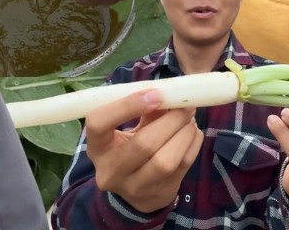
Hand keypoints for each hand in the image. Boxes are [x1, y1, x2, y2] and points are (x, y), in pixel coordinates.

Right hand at [85, 90, 202, 213]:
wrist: (135, 189)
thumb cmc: (126, 147)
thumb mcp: (124, 128)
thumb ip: (141, 110)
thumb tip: (169, 93)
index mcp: (96, 147)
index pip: (99, 123)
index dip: (126, 106)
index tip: (155, 94)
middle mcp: (111, 171)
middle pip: (143, 144)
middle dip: (169, 120)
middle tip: (184, 105)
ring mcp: (136, 187)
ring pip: (166, 160)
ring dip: (184, 133)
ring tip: (188, 118)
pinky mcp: (160, 194)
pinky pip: (183, 166)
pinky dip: (192, 144)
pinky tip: (191, 132)